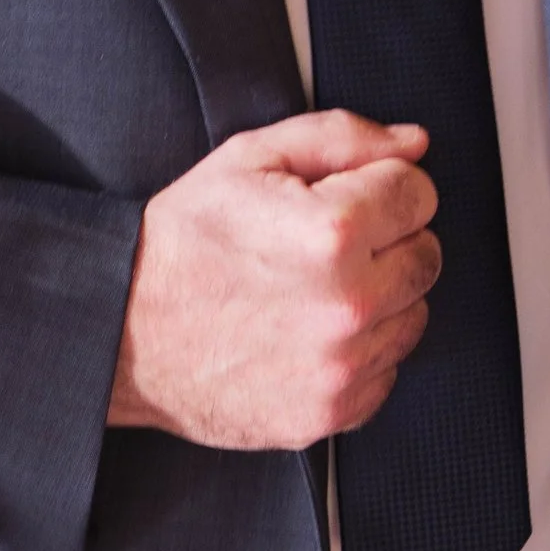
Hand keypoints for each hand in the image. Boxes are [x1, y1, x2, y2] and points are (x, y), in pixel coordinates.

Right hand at [108, 111, 439, 447]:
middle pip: (427, 254)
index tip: (341, 199)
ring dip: (376, 298)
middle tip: (322, 246)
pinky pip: (387, 372)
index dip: (378, 186)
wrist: (122, 333)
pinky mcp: (331, 412)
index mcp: (333, 232)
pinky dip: (358, 353)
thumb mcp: (247, 159)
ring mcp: (342, 366)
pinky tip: (308, 332)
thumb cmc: (179, 247)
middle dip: (385, 241)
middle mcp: (349, 305)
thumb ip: (340, 138)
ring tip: (310, 291)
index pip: (419, 192)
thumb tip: (412, 143)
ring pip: (413, 315)